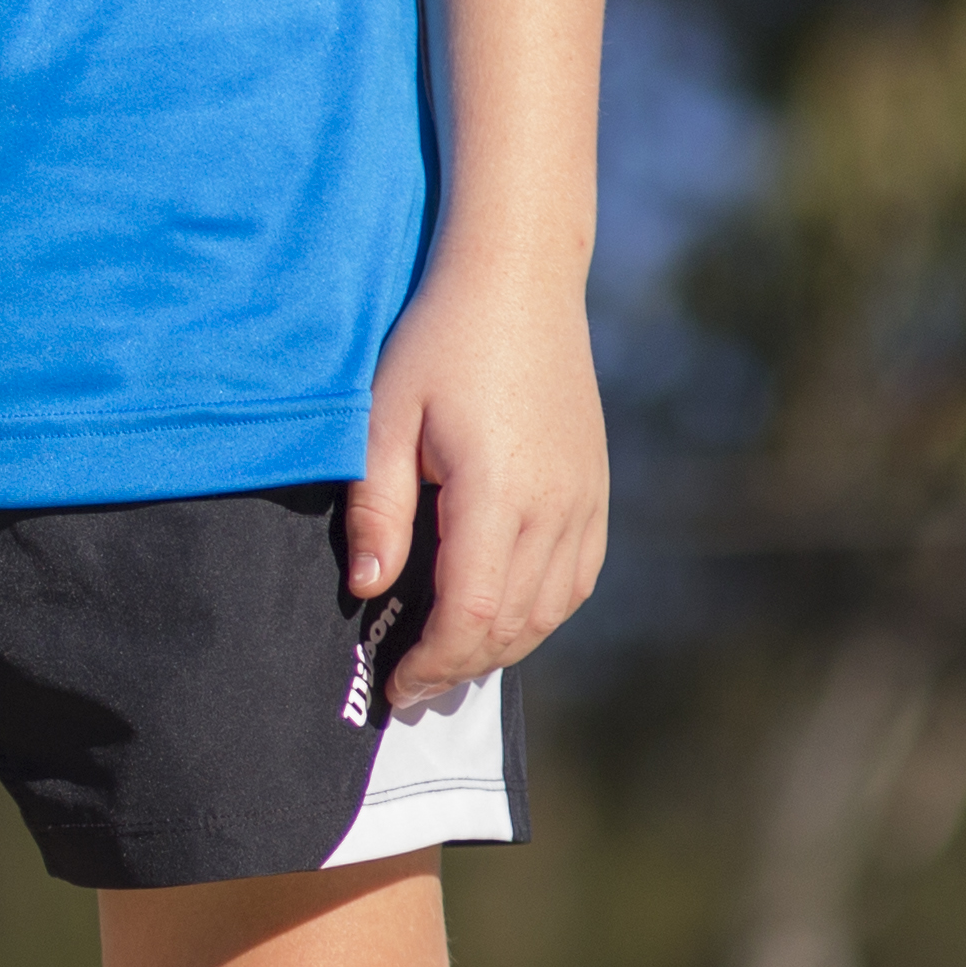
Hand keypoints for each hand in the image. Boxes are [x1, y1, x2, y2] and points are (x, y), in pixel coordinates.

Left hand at [346, 257, 609, 713]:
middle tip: (409, 687)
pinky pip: (578, 577)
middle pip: (513, 625)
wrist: (519, 279)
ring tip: (447, 660)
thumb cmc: (438, 343)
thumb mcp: (382, 420)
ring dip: (500, 648)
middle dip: (458, 667)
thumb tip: (369, 590)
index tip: (392, 687)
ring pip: (552, 609)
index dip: (431, 664)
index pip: (471, 614)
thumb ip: (377, 510)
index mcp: (499, 492)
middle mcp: (555, 503)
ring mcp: (585, 496)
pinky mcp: (595, 487)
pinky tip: (499, 618)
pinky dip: (540, 613)